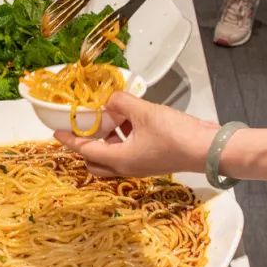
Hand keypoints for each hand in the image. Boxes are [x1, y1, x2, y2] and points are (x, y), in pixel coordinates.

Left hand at [55, 92, 215, 178]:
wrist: (209, 149)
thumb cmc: (176, 135)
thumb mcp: (144, 112)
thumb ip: (122, 102)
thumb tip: (109, 98)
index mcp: (120, 160)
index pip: (86, 151)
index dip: (70, 140)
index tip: (56, 132)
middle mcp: (128, 167)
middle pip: (96, 162)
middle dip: (86, 146)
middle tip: (83, 126)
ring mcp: (141, 165)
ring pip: (113, 156)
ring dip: (107, 139)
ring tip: (109, 117)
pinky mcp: (153, 160)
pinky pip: (128, 151)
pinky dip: (123, 137)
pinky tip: (130, 119)